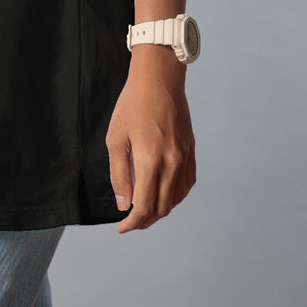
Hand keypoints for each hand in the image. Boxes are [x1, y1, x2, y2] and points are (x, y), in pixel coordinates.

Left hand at [106, 50, 195, 232]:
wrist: (159, 79)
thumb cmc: (133, 105)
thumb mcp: (115, 138)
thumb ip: (119, 175)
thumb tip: (124, 204)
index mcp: (151, 160)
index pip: (145, 206)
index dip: (133, 222)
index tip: (122, 227)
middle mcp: (172, 162)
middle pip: (162, 207)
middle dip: (145, 220)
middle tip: (131, 222)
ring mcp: (185, 157)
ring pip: (176, 199)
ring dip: (161, 211)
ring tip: (144, 211)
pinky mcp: (191, 151)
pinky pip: (186, 184)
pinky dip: (175, 197)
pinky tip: (163, 196)